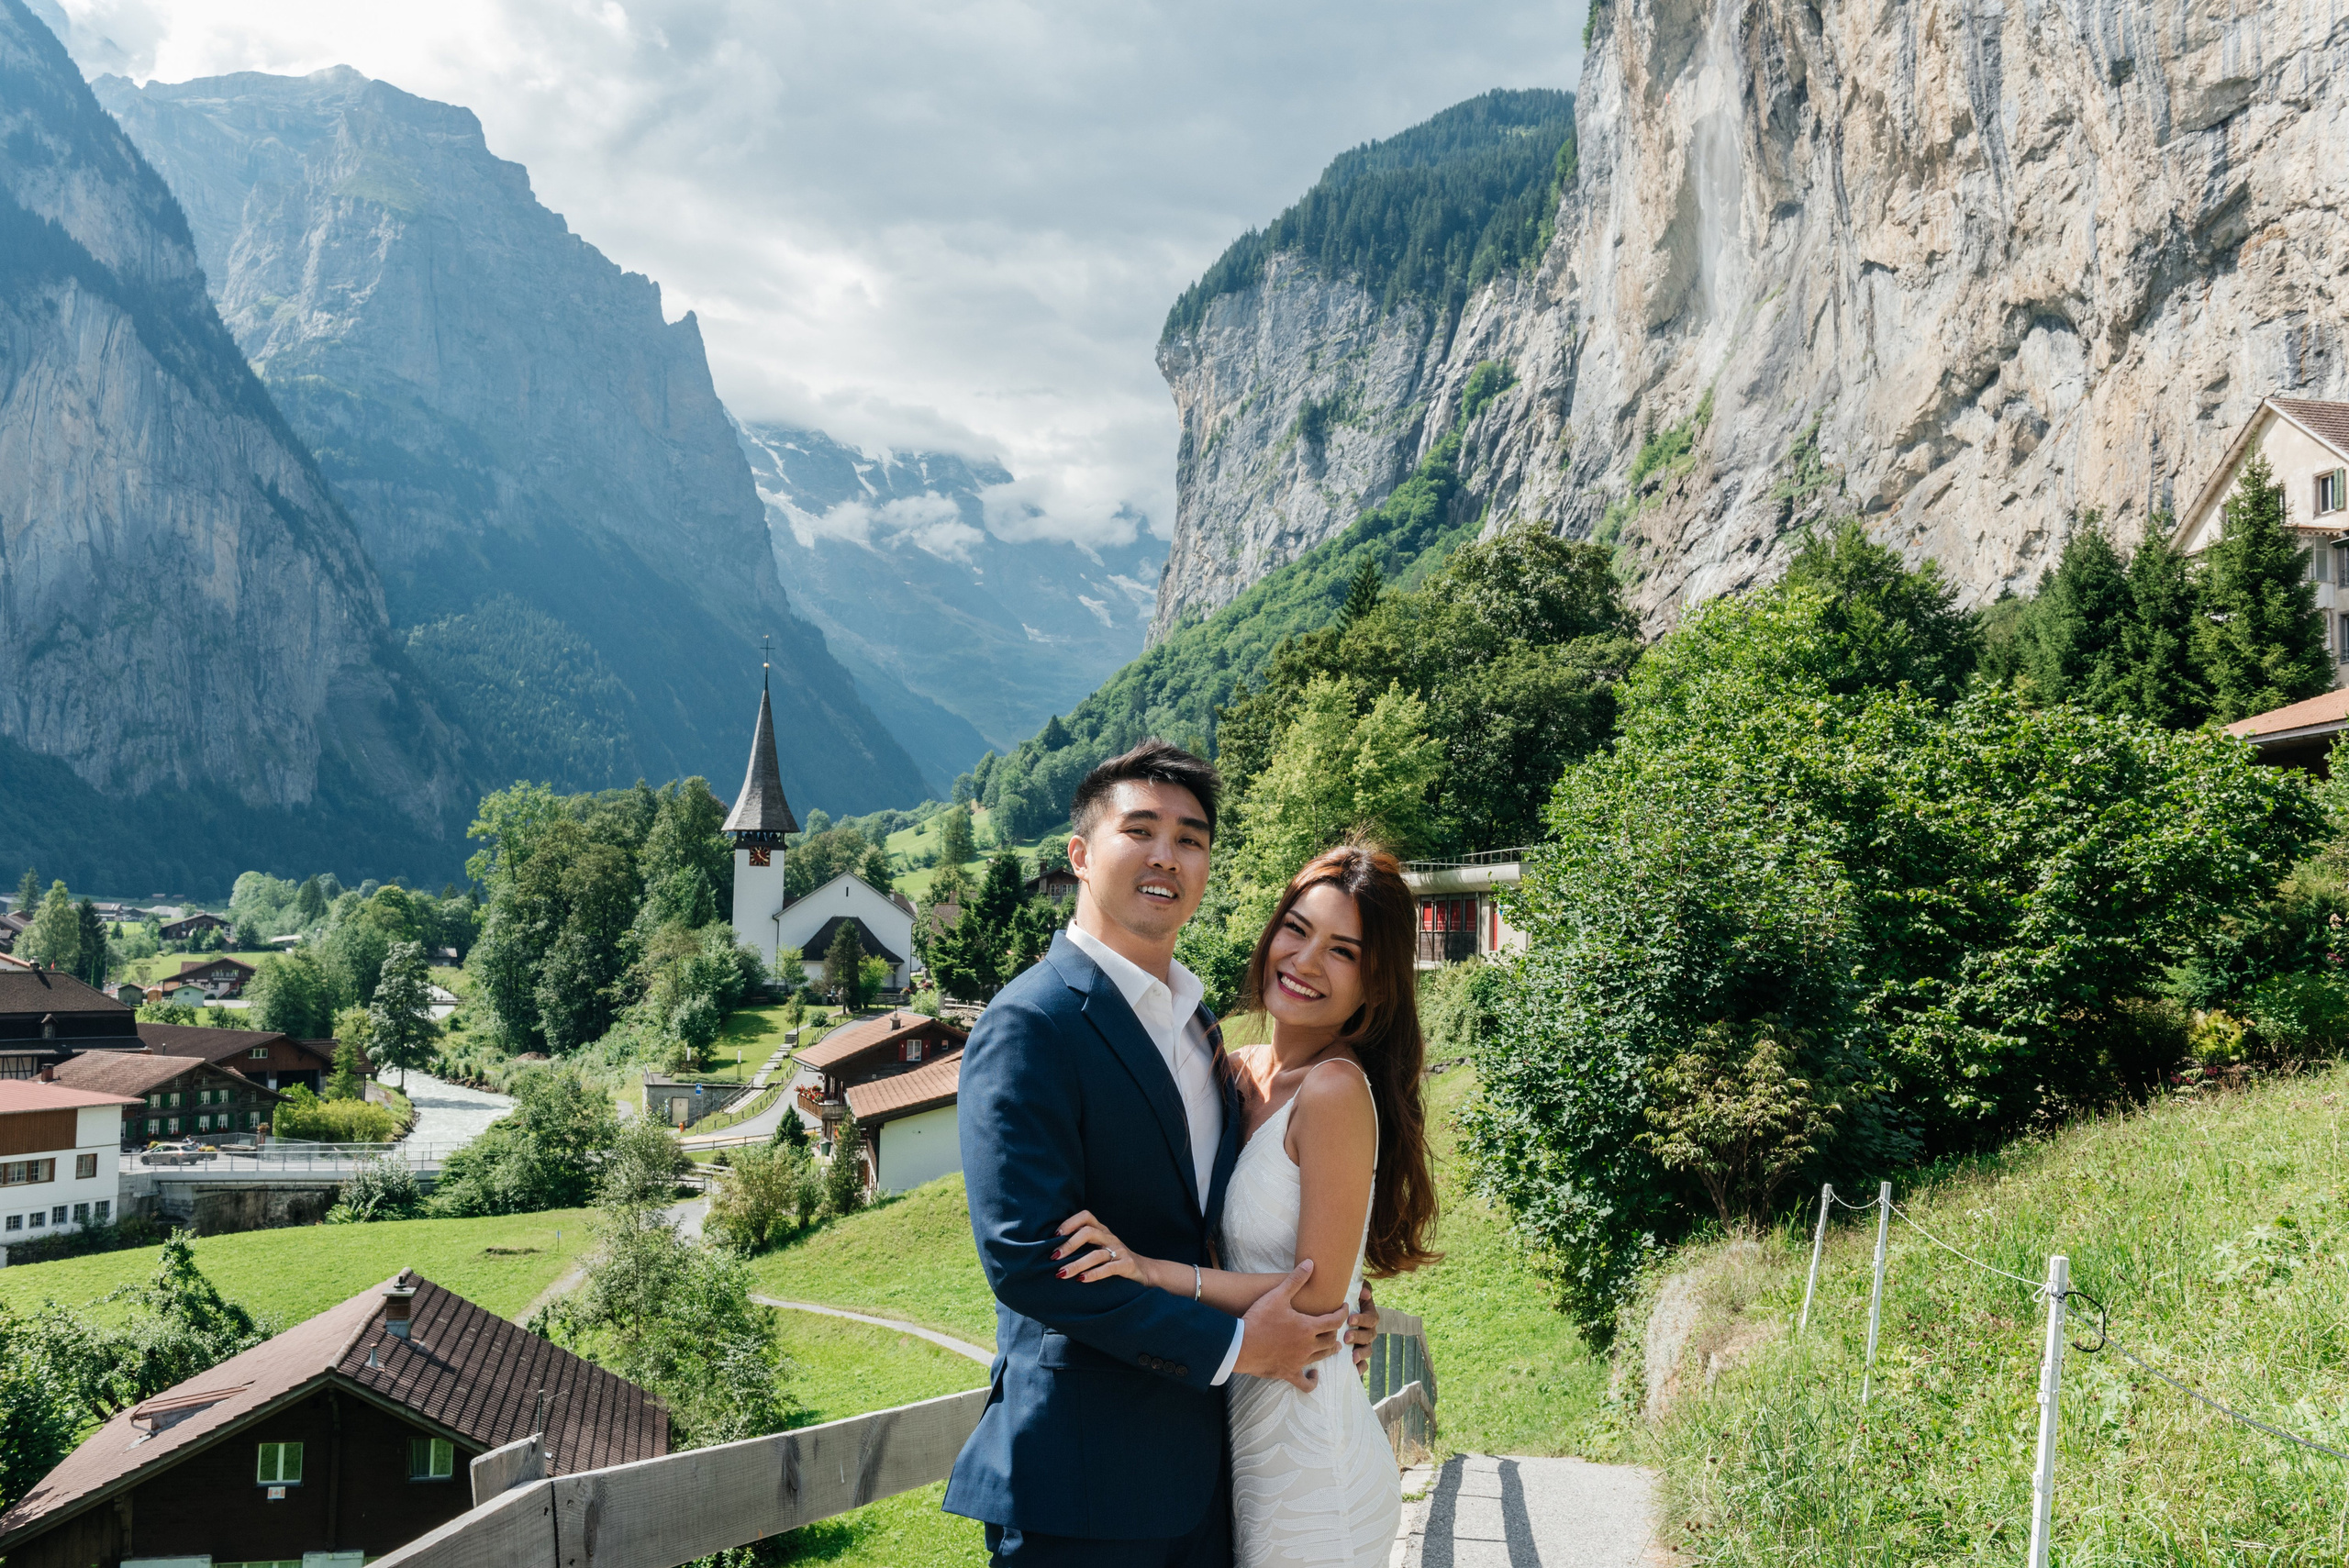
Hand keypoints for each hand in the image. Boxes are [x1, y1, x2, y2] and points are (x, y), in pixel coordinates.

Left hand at [1054, 1209, 1152, 1285]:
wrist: (1145, 1271)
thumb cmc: (1115, 1261)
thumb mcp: (1100, 1248)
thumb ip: (1083, 1246)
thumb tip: (1053, 1251)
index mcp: (1102, 1231)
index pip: (1086, 1216)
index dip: (1069, 1223)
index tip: (1055, 1236)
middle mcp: (1110, 1238)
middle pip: (1088, 1232)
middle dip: (1069, 1244)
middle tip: (1054, 1257)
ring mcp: (1119, 1251)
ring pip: (1096, 1254)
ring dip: (1076, 1264)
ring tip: (1061, 1274)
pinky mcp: (1127, 1265)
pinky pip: (1109, 1268)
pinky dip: (1094, 1274)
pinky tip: (1081, 1280)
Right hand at [1234, 1260, 1349, 1392]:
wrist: (1241, 1345)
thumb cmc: (1259, 1319)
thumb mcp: (1277, 1295)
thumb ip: (1296, 1279)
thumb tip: (1310, 1263)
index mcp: (1308, 1327)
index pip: (1335, 1320)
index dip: (1342, 1313)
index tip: (1344, 1308)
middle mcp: (1308, 1346)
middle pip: (1331, 1340)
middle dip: (1335, 1332)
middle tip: (1335, 1326)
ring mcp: (1299, 1361)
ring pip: (1322, 1357)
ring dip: (1330, 1350)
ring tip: (1334, 1345)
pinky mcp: (1288, 1373)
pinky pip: (1305, 1383)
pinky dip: (1312, 1380)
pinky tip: (1314, 1376)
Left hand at [1346, 1280, 1379, 1374]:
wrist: (1332, 1315)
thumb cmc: (1342, 1300)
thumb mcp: (1351, 1291)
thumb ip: (1360, 1289)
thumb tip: (1366, 1293)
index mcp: (1368, 1315)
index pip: (1371, 1318)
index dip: (1362, 1319)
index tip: (1350, 1319)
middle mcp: (1368, 1330)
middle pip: (1370, 1335)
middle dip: (1359, 1337)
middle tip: (1347, 1337)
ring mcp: (1364, 1343)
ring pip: (1368, 1350)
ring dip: (1361, 1353)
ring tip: (1353, 1357)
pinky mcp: (1357, 1354)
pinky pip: (1363, 1364)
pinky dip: (1361, 1368)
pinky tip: (1355, 1370)